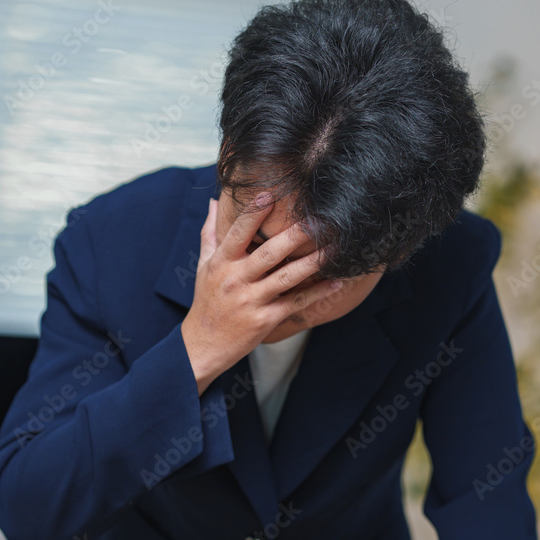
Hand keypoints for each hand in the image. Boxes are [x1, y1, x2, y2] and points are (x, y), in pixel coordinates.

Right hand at [181, 195, 341, 394]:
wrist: (203, 345)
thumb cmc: (206, 302)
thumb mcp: (204, 266)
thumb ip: (210, 233)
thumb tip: (213, 203)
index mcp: (222, 263)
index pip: (238, 233)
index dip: (253, 213)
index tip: (270, 194)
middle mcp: (236, 280)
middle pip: (269, 253)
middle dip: (295, 235)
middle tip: (318, 219)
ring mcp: (251, 300)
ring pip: (287, 277)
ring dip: (312, 262)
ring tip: (334, 247)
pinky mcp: (265, 319)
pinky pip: (295, 302)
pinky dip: (317, 293)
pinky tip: (335, 282)